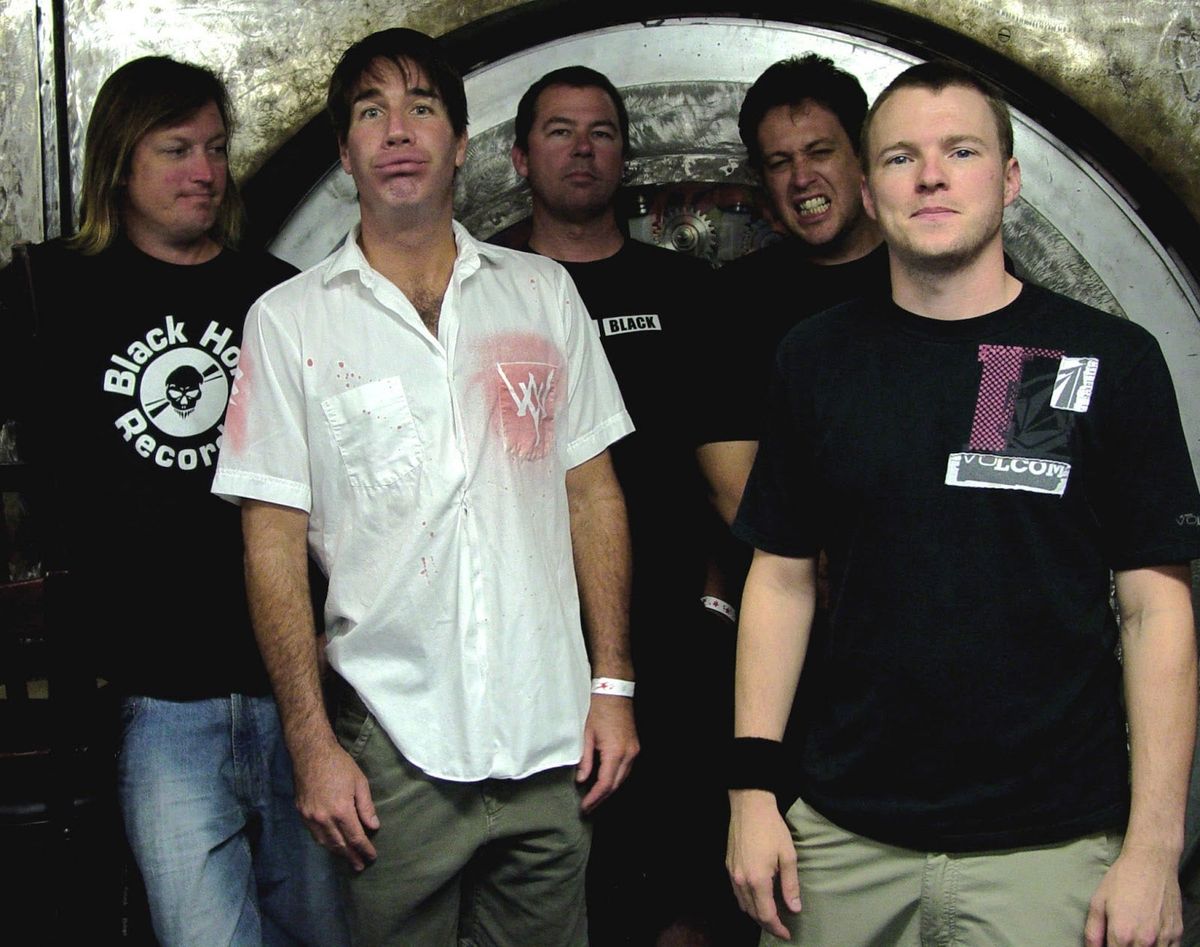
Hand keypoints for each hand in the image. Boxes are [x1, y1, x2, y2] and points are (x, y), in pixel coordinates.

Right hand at [293, 741, 380, 871]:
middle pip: (340, 845)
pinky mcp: (301, 813)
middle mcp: (324, 819)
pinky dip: (325, 842)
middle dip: (351, 857)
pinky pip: (314, 834)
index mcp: (341, 811)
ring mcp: (310, 817)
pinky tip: (331, 844)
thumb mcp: (359, 782)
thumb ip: (366, 807)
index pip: (355, 838)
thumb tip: (373, 827)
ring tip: (347, 859)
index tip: (371, 857)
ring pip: (325, 842)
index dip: (364, 849)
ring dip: (337, 852)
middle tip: (359, 866)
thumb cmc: (339, 765)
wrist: (311, 753)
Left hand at [576, 694, 638, 812]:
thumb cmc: (599, 711)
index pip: (605, 783)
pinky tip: (605, 782)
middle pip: (615, 785)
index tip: (584, 807)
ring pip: (622, 779)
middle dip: (601, 798)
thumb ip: (586, 760)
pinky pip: (625, 769)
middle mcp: (628, 754)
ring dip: (608, 790)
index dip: (594, 797)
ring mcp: (634, 751)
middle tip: (588, 808)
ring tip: (594, 798)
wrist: (614, 693)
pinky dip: (615, 778)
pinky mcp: (634, 747)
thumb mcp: (587, 735)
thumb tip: (581, 779)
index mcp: (615, 752)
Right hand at [727, 789, 799, 938]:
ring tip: (771, 915)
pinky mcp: (728, 865)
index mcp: (757, 880)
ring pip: (743, 904)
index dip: (777, 928)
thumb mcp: (788, 856)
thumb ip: (791, 885)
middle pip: (753, 913)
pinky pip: (737, 892)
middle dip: (767, 924)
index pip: (766, 914)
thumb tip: (794, 908)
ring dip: (756, 914)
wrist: (749, 805)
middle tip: (781, 928)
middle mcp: (741, 880)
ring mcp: (732, 873)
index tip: (787, 933)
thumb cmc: (772, 828)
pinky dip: (747, 901)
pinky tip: (757, 897)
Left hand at [1084, 844, 1182, 945]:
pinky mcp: (1176, 934)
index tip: (1109, 943)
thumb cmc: (1122, 879)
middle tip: (1120, 938)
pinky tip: (1150, 939)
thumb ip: (1093, 931)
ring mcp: (1163, 939)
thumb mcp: (1098, 901)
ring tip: (1134, 936)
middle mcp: (1144, 940)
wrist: (1151, 862)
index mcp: (1122, 933)